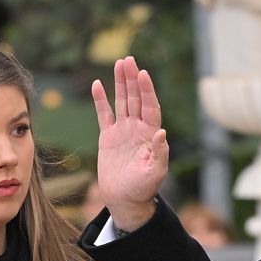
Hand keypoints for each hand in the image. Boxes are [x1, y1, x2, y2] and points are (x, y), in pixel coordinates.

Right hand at [92, 56, 168, 232]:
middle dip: (133, 79)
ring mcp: (123, 131)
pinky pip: (104, 114)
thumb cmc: (143, 189)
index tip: (143, 74)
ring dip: (121, 83)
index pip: (150, 107)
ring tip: (120, 63)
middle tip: (129, 60)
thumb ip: (160, 154)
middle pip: (136, 98)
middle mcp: (138, 129)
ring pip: (122, 101)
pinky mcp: (108, 137)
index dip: (147, 90)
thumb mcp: (155, 173)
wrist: (125, 200)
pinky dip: (101, 100)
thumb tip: (161, 132)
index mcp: (150, 135)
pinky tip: (98, 84)